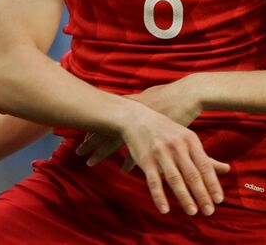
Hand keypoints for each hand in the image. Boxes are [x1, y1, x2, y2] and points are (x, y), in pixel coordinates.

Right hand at [76, 94, 226, 216]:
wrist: (138, 118)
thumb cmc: (168, 132)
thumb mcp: (188, 139)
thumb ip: (206, 157)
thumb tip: (227, 169)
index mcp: (191, 141)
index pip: (205, 166)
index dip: (212, 183)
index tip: (219, 200)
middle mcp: (177, 147)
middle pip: (192, 174)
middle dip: (202, 194)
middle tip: (209, 211)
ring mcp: (161, 153)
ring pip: (175, 179)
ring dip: (185, 197)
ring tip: (193, 212)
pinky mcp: (145, 160)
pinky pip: (154, 181)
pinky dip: (159, 196)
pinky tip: (165, 210)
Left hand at [77, 77, 204, 165]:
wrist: (189, 94)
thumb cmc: (172, 94)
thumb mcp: (151, 94)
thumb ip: (138, 100)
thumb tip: (129, 101)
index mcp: (131, 105)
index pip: (105, 117)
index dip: (93, 127)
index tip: (82, 136)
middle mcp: (132, 115)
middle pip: (106, 130)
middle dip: (91, 141)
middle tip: (76, 150)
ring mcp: (141, 126)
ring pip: (116, 142)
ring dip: (102, 153)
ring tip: (90, 163)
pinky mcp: (154, 137)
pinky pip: (137, 152)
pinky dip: (129, 162)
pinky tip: (123, 170)